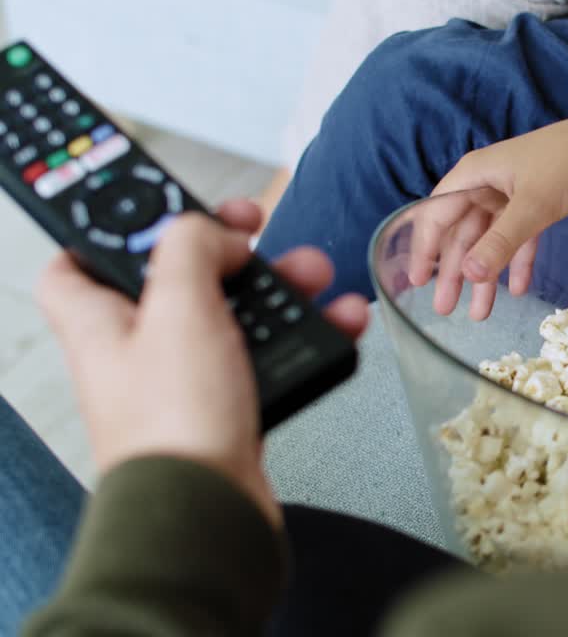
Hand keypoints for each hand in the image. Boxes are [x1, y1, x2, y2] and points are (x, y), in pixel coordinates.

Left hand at [37, 201, 369, 526]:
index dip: (117, 227)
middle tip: (257, 234)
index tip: (165, 208)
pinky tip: (337, 318)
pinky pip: (271, 355)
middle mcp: (139, 348)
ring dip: (280, 288)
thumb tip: (212, 232)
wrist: (211, 509)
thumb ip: (190, 246)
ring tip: (314, 274)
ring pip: (234, 314)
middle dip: (227, 252)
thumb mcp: (178, 306)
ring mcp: (185, 379)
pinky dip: (307, 332)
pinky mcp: (230, 406)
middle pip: (179, 278)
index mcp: (102, 319)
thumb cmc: (174, 422)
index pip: (80, 259)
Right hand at [411, 109, 567, 318]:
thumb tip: (469, 274)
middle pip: (461, 233)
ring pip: (488, 241)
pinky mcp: (532, 204)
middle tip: (444, 308)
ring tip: (479, 313)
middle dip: (454, 271)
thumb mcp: (531, 206)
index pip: (436, 214)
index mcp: (473, 175)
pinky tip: (518, 290)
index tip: (418, 281)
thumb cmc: (565, 165)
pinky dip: (516, 262)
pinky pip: (517, 238)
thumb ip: (500, 242)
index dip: (424, 248)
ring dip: (484, 275)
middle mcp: (485, 184)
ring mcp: (509, 195)